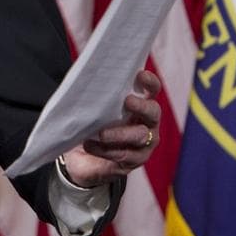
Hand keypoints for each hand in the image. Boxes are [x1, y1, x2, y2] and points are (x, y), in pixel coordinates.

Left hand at [61, 70, 161, 188]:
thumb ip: (96, 94)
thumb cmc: (92, 123)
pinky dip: (105, 150)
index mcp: (141, 104)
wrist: (82, 157)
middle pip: (153, 112)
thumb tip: (86, 76)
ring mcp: (144, 143)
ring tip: (102, 134)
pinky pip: (123, 155)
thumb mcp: (94, 108)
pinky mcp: (133, 161)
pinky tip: (89, 145)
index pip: (152, 90)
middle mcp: (147, 122)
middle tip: (127, 101)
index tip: (140, 74)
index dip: (150, 82)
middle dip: (141, 106)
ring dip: (120, 134)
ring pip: (140, 137)